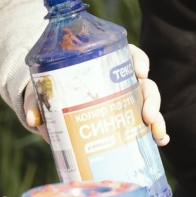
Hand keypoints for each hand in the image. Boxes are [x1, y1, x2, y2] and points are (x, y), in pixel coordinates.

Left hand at [23, 44, 168, 146]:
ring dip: (157, 118)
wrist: (48, 106)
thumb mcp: (41, 91)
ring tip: (158, 135)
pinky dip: (155, 132)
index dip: (139, 60)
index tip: (140, 72)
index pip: (129, 54)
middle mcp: (120, 81)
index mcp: (104, 64)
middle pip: (145, 83)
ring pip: (149, 104)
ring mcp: (125, 101)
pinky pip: (145, 124)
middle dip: (151, 98)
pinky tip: (160, 141)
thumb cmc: (48, 90)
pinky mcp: (124, 121)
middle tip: (147, 115)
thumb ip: (37, 101)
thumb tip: (34, 119)